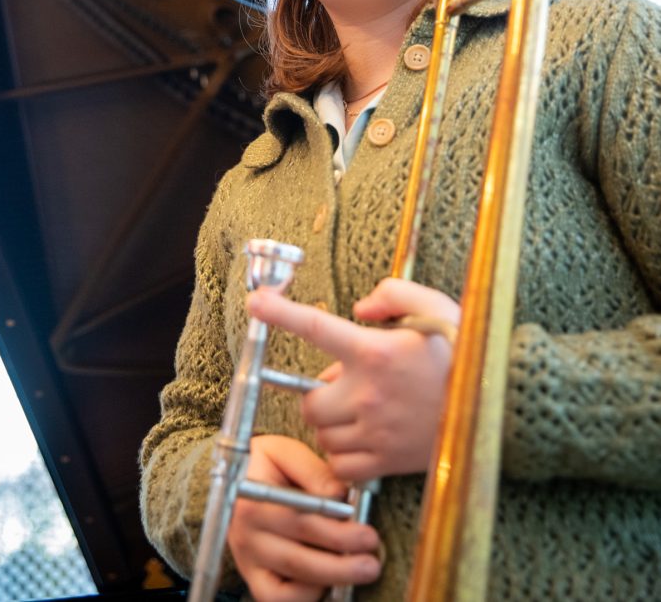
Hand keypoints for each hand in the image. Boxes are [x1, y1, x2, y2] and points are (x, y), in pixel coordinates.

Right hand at [227, 434, 381, 601]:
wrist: (233, 477)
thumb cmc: (264, 463)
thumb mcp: (284, 452)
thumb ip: (312, 470)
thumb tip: (340, 495)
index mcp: (253, 499)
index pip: (300, 521)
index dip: (336, 532)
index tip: (367, 534)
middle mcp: (246, 534)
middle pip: (297, 558)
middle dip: (341, 564)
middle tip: (372, 561)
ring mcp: (248, 560)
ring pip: (289, 585)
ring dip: (329, 581)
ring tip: (360, 571)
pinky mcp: (253, 577)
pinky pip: (276, 599)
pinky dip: (304, 596)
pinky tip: (327, 582)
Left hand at [247, 279, 459, 481]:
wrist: (501, 410)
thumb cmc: (465, 354)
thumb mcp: (436, 306)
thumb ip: (394, 294)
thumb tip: (360, 307)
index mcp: (376, 352)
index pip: (316, 327)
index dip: (281, 313)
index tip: (255, 303)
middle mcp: (368, 394)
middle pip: (310, 400)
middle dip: (320, 393)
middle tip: (349, 384)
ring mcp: (375, 432)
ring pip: (323, 432)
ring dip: (333, 422)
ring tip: (365, 410)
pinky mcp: (384, 462)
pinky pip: (340, 464)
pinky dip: (343, 454)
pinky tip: (367, 437)